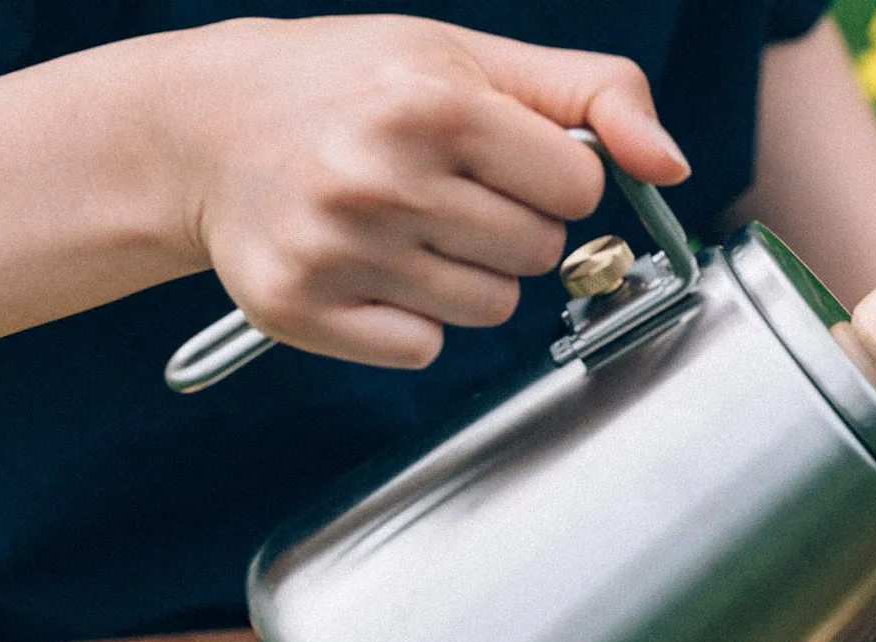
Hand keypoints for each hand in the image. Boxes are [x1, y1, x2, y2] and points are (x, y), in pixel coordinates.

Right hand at [161, 17, 690, 368]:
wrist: (207, 126)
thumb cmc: (357, 89)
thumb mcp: (473, 59)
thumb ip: (593, 95)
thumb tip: (669, 165)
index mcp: (432, 103)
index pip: (577, 190)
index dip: (551, 178)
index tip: (502, 159)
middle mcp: (379, 175)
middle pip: (541, 255)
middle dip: (510, 227)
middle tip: (444, 191)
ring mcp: (338, 248)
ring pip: (492, 310)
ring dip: (467, 277)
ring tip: (404, 225)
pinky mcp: (302, 308)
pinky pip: (422, 348)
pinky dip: (410, 320)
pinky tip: (369, 269)